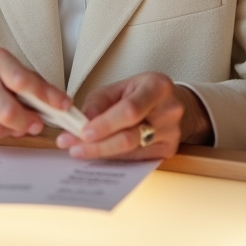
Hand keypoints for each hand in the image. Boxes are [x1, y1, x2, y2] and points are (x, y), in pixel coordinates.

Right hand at [0, 47, 70, 142]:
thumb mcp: (7, 75)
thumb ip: (32, 86)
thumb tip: (58, 104)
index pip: (26, 79)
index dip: (48, 95)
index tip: (64, 106)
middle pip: (14, 104)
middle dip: (31, 119)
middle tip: (38, 124)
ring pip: (3, 120)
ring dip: (18, 128)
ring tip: (20, 127)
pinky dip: (2, 133)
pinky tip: (2, 128)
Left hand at [55, 73, 210, 160]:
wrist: (172, 102)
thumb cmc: (143, 92)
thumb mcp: (120, 87)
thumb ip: (99, 102)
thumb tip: (84, 121)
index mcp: (157, 87)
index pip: (130, 110)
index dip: (105, 124)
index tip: (82, 131)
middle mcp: (169, 111)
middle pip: (130, 136)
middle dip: (97, 144)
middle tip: (73, 146)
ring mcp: (171, 133)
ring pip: (131, 151)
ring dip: (101, 152)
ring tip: (79, 150)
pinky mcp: (168, 150)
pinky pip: (136, 158)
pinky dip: (114, 157)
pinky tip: (99, 153)